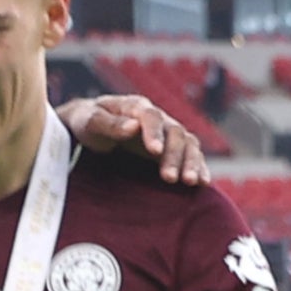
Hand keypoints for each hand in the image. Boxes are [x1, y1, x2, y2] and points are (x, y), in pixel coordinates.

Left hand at [55, 93, 213, 186]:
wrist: (91, 125)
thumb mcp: (90, 120)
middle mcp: (157, 118)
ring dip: (191, 162)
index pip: (150, 116)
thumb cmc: (87, 121)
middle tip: (169, 178)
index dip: (154, 133)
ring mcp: (166, 133)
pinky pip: (190, 155)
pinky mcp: (170, 148)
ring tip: (191, 182)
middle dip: (174, 155)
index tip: (154, 151)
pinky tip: (203, 183)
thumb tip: (132, 126)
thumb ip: (109, 123)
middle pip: (174, 132)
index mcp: (136, 106)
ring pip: (187, 143)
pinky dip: (199, 167)